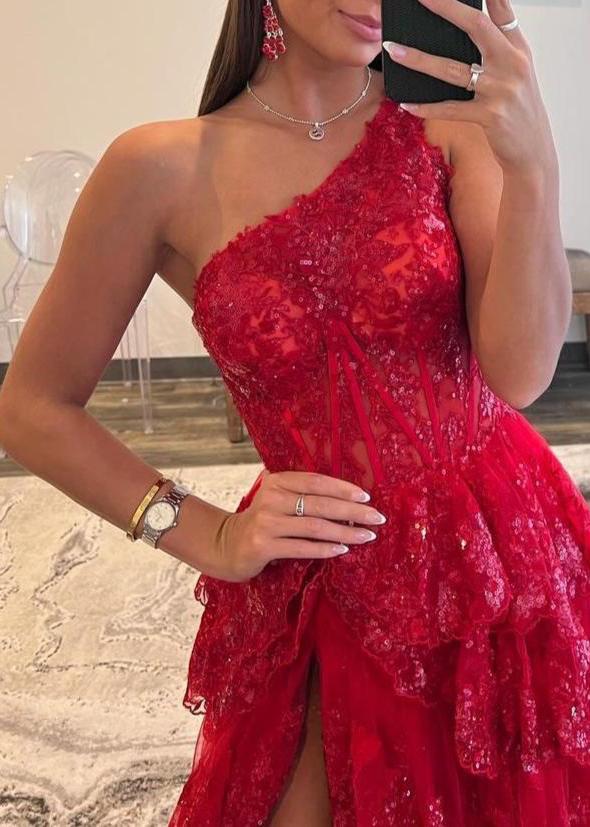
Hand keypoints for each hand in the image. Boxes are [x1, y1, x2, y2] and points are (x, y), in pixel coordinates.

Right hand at [207, 470, 386, 582]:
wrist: (226, 545)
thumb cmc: (263, 522)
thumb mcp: (279, 500)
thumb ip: (303, 495)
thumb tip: (348, 499)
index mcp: (277, 481)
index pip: (316, 481)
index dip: (343, 488)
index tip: (366, 497)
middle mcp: (271, 498)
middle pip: (320, 504)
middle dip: (352, 511)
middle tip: (377, 518)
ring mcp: (266, 523)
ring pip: (314, 527)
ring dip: (345, 532)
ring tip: (367, 536)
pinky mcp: (263, 546)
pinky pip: (301, 547)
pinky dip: (325, 549)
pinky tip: (343, 550)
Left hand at [383, 0, 556, 174]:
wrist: (533, 150)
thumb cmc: (517, 110)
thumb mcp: (516, 74)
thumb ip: (497, 49)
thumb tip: (468, 28)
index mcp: (518, 49)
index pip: (501, 10)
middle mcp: (511, 64)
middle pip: (476, 26)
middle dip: (446, 8)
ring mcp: (500, 90)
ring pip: (452, 69)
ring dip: (419, 59)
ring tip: (394, 49)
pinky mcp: (490, 116)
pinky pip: (450, 109)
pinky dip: (426, 107)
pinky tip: (406, 103)